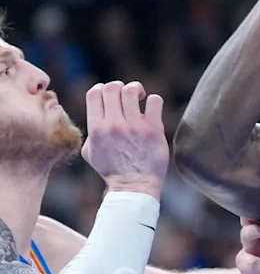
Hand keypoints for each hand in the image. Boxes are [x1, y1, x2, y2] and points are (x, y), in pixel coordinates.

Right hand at [83, 81, 167, 198]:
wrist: (134, 186)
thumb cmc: (112, 169)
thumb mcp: (90, 151)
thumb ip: (91, 130)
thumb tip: (96, 114)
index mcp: (97, 128)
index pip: (94, 92)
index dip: (102, 89)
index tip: (111, 98)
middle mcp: (114, 124)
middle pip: (112, 87)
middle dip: (120, 87)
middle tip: (128, 98)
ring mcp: (134, 126)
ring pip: (132, 90)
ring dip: (136, 90)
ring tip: (140, 99)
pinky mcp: (153, 129)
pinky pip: (155, 101)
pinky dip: (154, 101)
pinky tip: (152, 110)